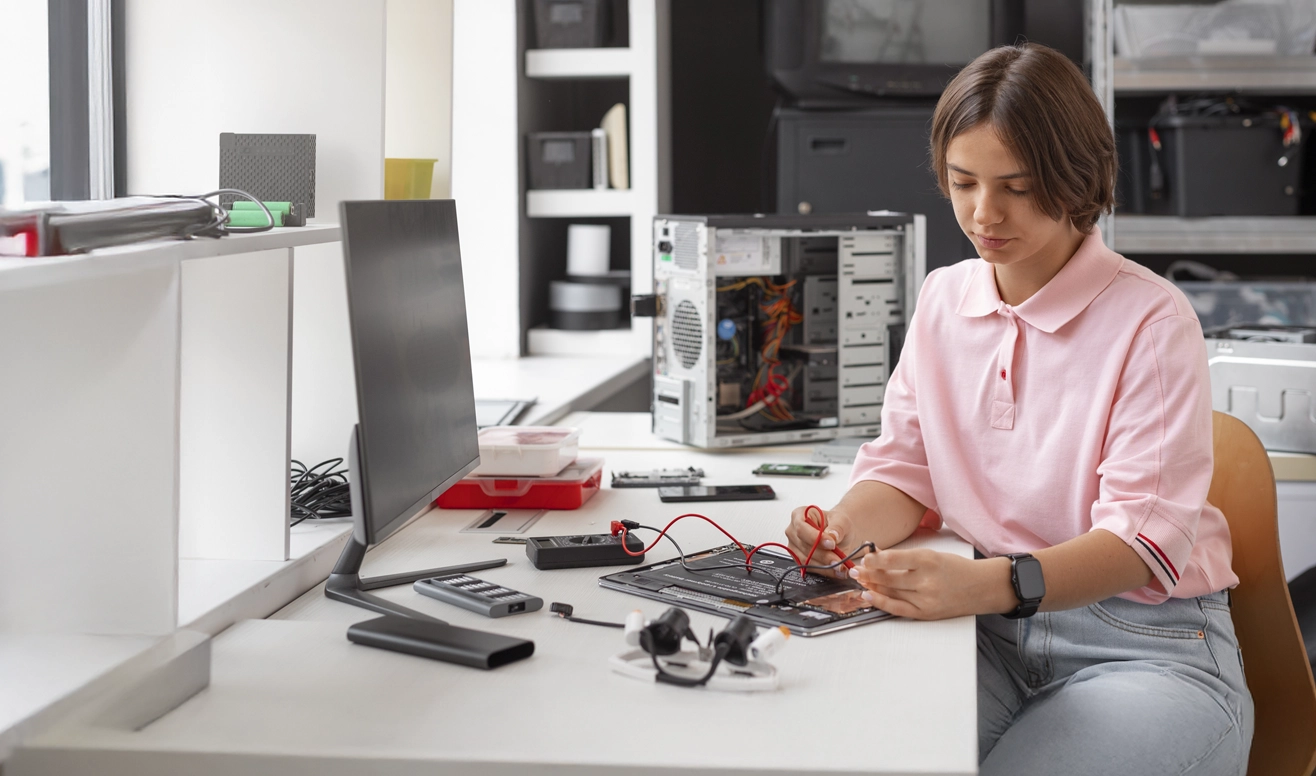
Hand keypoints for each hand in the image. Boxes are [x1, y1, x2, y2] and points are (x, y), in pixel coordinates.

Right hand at [784, 505, 857, 577]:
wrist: (840, 535)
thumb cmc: (836, 524)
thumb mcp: (841, 520)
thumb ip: (837, 527)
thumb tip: (832, 536)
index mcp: (799, 515)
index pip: (801, 528)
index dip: (815, 538)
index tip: (831, 544)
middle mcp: (793, 531)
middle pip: (804, 546)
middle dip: (823, 555)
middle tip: (839, 560)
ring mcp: (795, 547)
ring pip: (806, 560)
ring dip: (825, 566)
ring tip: (841, 566)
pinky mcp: (800, 560)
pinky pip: (811, 568)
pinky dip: (825, 571)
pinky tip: (837, 570)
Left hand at [849, 550, 1014, 619]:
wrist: (981, 587)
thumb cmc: (956, 568)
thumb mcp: (933, 555)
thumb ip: (907, 558)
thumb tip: (878, 559)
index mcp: (928, 560)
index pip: (893, 559)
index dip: (874, 560)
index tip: (863, 558)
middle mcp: (926, 580)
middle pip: (888, 577)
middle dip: (868, 574)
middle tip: (854, 570)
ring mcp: (926, 598)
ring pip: (890, 592)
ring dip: (871, 587)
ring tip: (859, 581)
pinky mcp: (926, 613)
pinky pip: (898, 608)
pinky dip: (881, 603)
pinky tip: (868, 597)